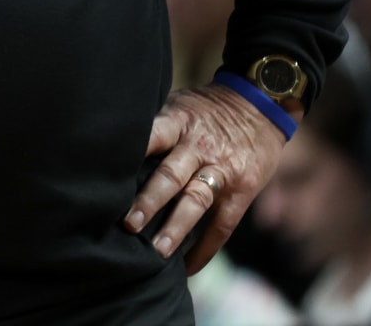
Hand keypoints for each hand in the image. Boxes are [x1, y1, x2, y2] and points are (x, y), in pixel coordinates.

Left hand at [122, 83, 290, 274]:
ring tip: (157, 252)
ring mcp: (222, 169)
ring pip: (196, 200)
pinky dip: (205, 248)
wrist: (260, 104)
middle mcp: (198, 146)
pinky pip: (223, 224)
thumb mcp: (180, 104)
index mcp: (179, 121)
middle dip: (149, 201)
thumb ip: (155, 126)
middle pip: (171, 174)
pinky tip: (187, 266)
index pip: (153, 136)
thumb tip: (111, 148)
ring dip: (176, 227)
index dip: (133, 154)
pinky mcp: (241, 189)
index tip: (109, 175)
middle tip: (128, 224)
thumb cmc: (206, 108)